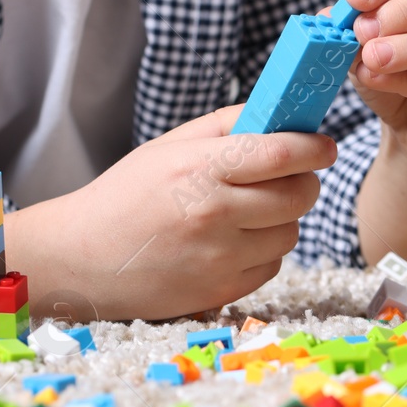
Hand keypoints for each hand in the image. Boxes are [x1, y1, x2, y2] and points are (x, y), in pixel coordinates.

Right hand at [3, 105, 335, 321]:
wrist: (82, 258)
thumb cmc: (128, 194)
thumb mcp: (170, 146)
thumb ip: (227, 125)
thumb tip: (282, 115)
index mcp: (199, 167)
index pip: (280, 154)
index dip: (314, 149)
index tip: (325, 147)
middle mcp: (213, 213)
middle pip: (298, 196)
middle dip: (305, 183)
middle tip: (293, 177)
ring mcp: (218, 257)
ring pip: (290, 233)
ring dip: (282, 220)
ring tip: (250, 212)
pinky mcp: (220, 290)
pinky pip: (272, 266)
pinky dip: (264, 252)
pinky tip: (234, 242)